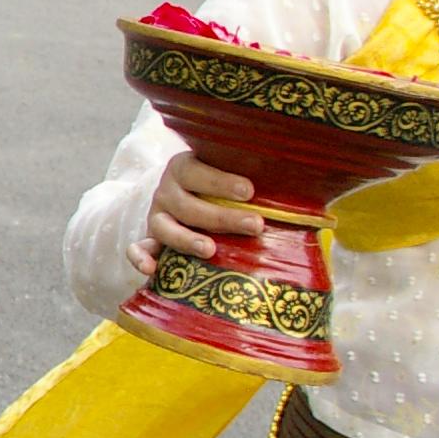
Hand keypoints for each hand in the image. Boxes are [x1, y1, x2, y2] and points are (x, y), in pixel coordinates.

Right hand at [131, 153, 262, 276]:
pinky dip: (140, 258)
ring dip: (186, 239)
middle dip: (222, 217)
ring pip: (165, 227)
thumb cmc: (222, 188)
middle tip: (255, 225)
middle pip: (187, 205)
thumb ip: (256, 179)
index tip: (249, 191)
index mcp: (184, 168)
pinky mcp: (151, 240)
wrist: (185, 196)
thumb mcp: (232, 174)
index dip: (221, 181)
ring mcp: (157, 216)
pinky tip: (151, 269)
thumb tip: (300, 190)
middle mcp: (167, 191)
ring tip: (210, 250)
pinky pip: (139, 248)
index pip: (196, 172)